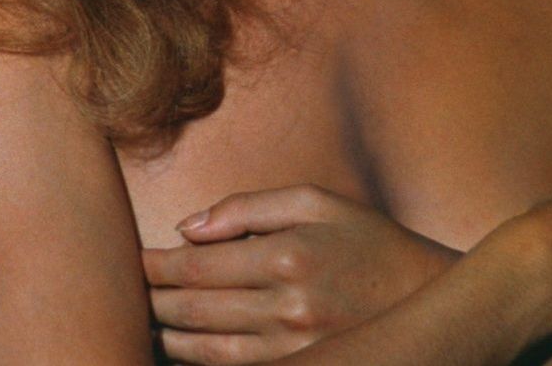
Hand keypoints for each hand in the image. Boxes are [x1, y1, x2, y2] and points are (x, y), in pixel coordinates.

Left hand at [142, 183, 456, 363]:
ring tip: (144, 320)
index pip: (197, 267)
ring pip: (204, 350)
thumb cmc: (368, 240)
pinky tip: (181, 347)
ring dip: (167, 335)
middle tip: (124, 289)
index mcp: (286, 256)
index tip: (131, 259)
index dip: (155, 266)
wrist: (427, 297)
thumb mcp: (316, 202)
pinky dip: (198, 362)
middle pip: (193, 309)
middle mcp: (286, 306)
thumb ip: (249, 208)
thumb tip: (188, 226)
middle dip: (152, 299)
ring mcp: (293, 349)